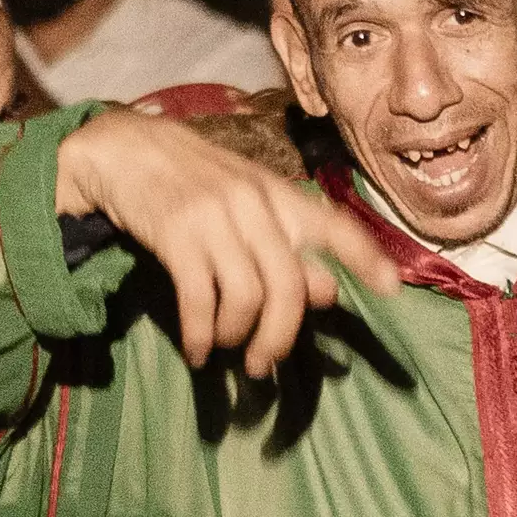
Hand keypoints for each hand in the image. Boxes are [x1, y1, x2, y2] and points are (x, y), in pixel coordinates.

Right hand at [51, 107, 400, 375]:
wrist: (125, 150)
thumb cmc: (192, 181)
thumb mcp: (246, 204)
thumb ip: (287, 246)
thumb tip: (327, 293)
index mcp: (278, 195)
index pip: (334, 225)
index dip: (366, 258)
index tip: (391, 290)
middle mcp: (255, 205)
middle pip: (289, 286)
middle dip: (280, 337)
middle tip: (263, 365)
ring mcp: (216, 219)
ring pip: (248, 297)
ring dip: (237, 337)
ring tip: (223, 348)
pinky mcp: (177, 235)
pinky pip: (200, 300)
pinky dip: (200, 335)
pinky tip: (196, 351)